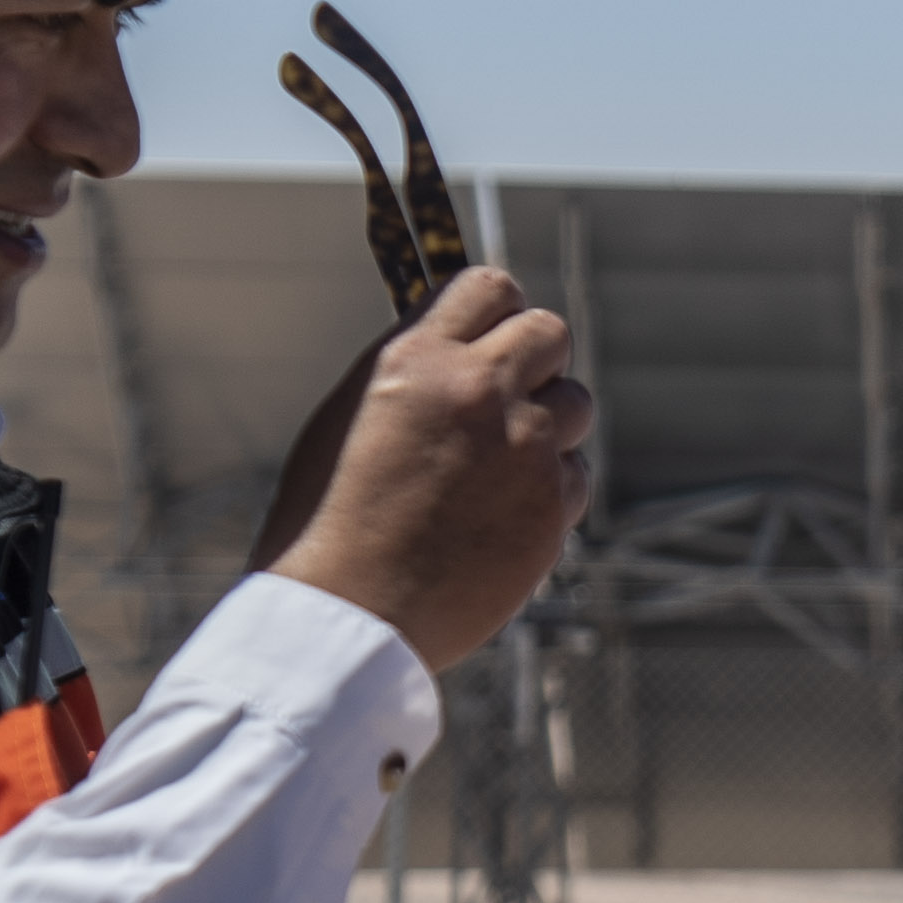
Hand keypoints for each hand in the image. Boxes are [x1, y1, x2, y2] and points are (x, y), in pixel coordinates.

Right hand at [257, 270, 592, 669]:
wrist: (346, 615)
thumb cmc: (327, 519)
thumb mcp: (350, 416)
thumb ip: (415, 368)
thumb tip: (459, 338)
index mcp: (418, 359)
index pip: (489, 286)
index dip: (493, 310)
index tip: (487, 334)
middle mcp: (480, 391)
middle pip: (550, 332)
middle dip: (533, 357)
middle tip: (503, 395)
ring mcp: (525, 448)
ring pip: (575, 403)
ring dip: (547, 424)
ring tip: (494, 467)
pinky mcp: (552, 505)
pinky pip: (575, 473)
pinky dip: (548, 488)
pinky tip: (498, 516)